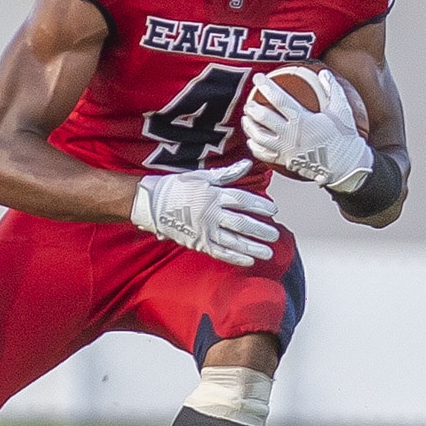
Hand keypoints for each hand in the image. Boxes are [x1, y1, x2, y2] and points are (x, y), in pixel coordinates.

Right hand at [130, 160, 279, 266]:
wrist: (151, 203)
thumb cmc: (177, 187)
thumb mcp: (202, 176)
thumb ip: (227, 174)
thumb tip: (247, 165)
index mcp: (214, 194)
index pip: (243, 200)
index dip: (260, 206)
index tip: (273, 211)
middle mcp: (211, 213)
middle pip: (241, 223)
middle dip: (260, 230)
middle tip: (275, 235)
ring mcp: (205, 230)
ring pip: (233, 241)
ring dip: (252, 247)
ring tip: (268, 252)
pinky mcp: (198, 242)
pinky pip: (219, 252)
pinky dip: (235, 257)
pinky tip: (249, 261)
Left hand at [242, 69, 373, 192]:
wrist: (345, 166)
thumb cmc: (344, 137)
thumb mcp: (341, 110)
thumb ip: (333, 89)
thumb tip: (324, 73)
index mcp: (302, 120)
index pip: (279, 99)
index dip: (266, 87)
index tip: (258, 78)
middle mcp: (290, 135)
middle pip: (264, 118)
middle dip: (253, 107)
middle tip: (249, 101)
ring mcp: (286, 149)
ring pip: (259, 137)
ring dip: (250, 126)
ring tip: (247, 118)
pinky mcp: (285, 161)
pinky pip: (264, 154)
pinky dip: (255, 146)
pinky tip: (252, 141)